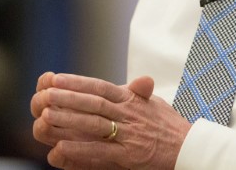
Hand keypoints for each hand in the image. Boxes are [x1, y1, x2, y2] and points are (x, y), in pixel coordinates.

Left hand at [31, 72, 190, 169]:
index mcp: (132, 100)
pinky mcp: (130, 156)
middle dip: (67, 97)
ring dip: (68, 120)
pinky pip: (100, 152)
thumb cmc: (171, 127)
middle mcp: (129, 114)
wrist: (191, 149)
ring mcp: (129, 135)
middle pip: (93, 103)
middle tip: (44, 93)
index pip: (100, 87)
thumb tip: (138, 80)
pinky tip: (61, 147)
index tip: (55, 78)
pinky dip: (80, 149)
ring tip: (45, 115)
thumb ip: (140, 93)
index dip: (77, 82)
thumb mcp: (156, 103)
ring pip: (94, 125)